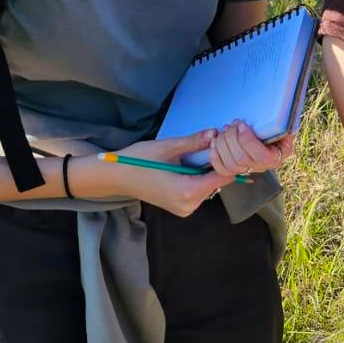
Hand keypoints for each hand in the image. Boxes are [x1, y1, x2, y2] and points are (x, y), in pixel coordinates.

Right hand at [76, 130, 224, 216]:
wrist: (116, 177)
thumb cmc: (139, 160)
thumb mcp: (169, 147)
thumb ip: (195, 142)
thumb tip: (216, 133)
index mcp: (188, 191)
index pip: (223, 178)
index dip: (227, 160)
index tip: (226, 145)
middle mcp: (189, 205)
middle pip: (217, 183)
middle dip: (216, 164)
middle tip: (211, 145)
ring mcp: (185, 209)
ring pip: (208, 188)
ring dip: (206, 172)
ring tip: (195, 157)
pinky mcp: (180, 208)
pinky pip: (198, 192)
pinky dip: (198, 180)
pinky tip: (187, 168)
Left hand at [207, 119, 292, 178]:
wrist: (267, 127)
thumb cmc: (273, 122)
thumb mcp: (279, 120)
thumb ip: (278, 122)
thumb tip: (274, 121)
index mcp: (279, 155)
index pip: (262, 157)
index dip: (247, 140)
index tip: (241, 124)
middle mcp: (264, 166)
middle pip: (242, 160)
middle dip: (232, 139)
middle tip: (231, 124)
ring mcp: (249, 169)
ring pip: (231, 165)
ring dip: (222, 144)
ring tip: (225, 130)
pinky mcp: (235, 170)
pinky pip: (223, 170)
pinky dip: (215, 156)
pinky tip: (214, 142)